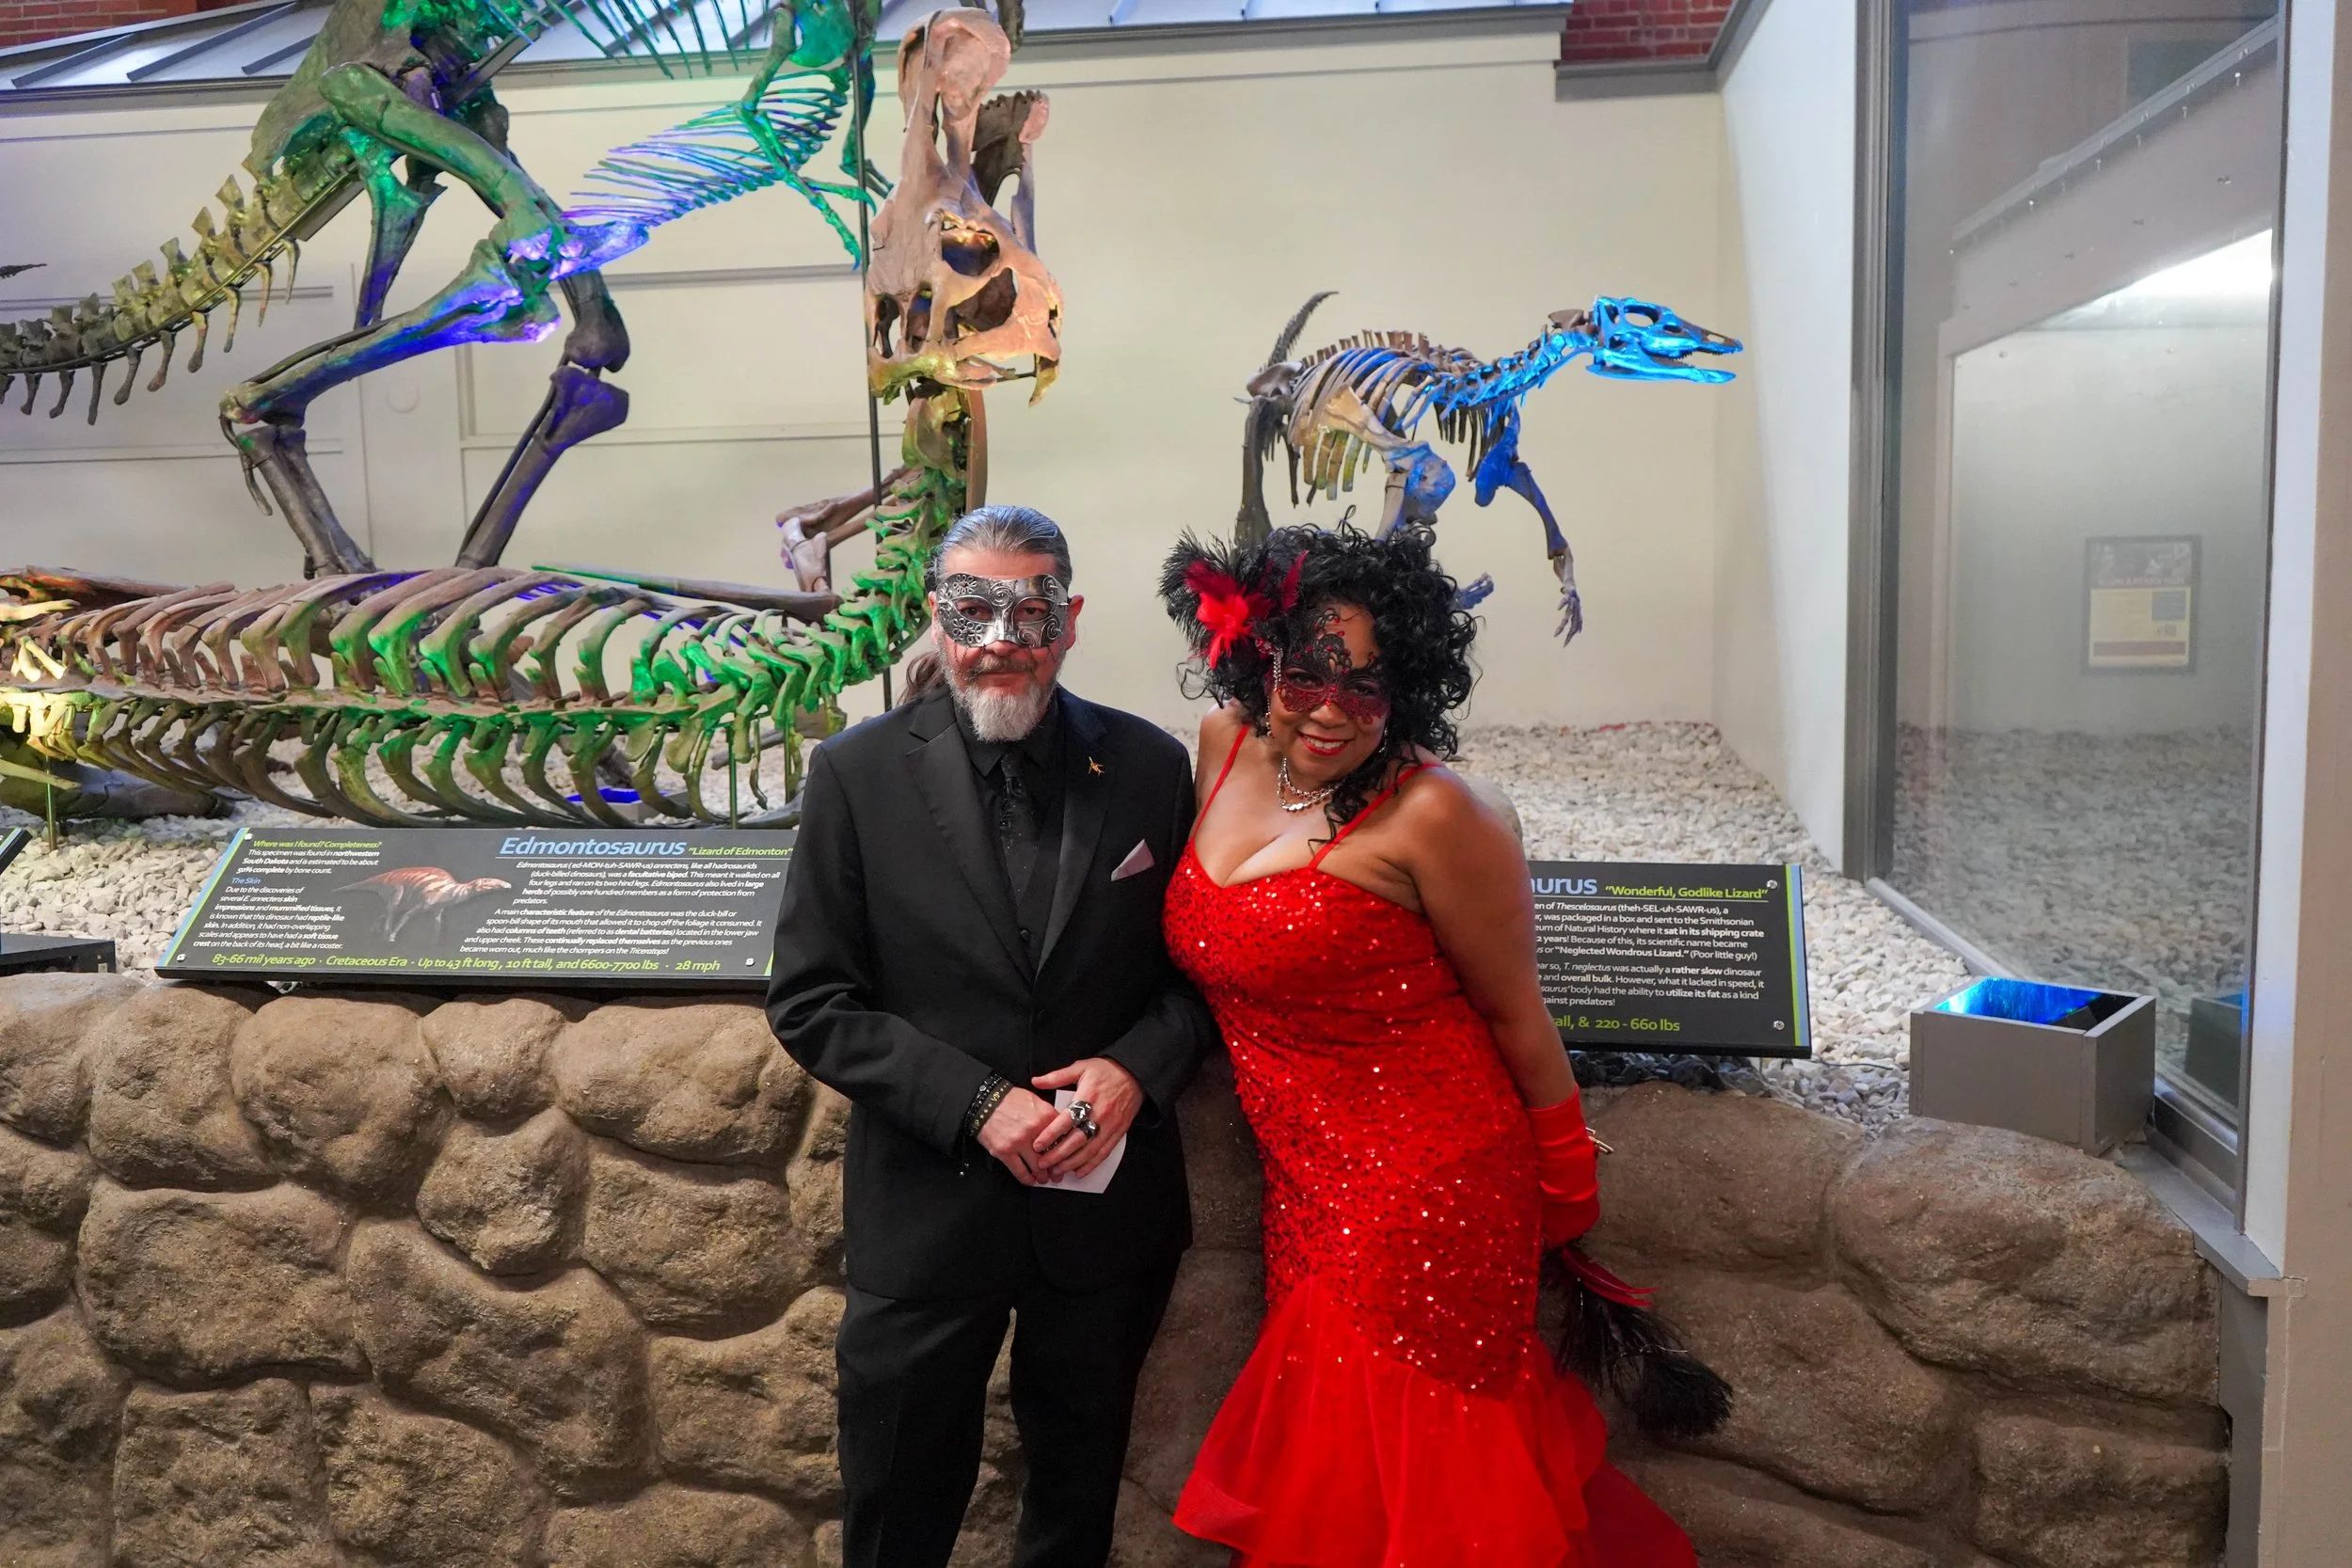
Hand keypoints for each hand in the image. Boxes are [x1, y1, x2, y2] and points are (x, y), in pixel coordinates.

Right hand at [976, 1088, 1063, 1185]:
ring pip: (1037, 1167)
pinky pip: (1020, 1171)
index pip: (1063, 1139)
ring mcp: (1019, 1142)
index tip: (1067, 1158)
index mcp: (1045, 1116)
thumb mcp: (1036, 1101)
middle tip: (1057, 1173)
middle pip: (1052, 1156)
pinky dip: (1027, 1179)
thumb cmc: (1009, 1100)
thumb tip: (1060, 1131)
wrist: (984, 1101)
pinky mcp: (1005, 1152)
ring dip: (1043, 1176)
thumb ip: (1049, 1116)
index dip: (1067, 1151)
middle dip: (1056, 1168)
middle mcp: (1034, 1130)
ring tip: (1044, 1178)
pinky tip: (1030, 1181)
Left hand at [1029, 1058, 1142, 1181]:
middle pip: (1077, 1139)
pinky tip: (1079, 1171)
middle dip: (1058, 1154)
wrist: (1135, 1074)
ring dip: (1072, 1162)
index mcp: (1088, 1096)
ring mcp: (1111, 1125)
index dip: (1051, 1134)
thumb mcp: (1081, 1067)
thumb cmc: (1107, 1070)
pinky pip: (1104, 1152)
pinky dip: (1091, 1164)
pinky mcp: (1119, 1132)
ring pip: (1090, 1150)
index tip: (1037, 1144)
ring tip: (1057, 1170)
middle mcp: (1100, 1113)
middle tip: (1043, 1163)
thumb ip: (1057, 1076)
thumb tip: (1036, 1081)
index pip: (1066, 1120)